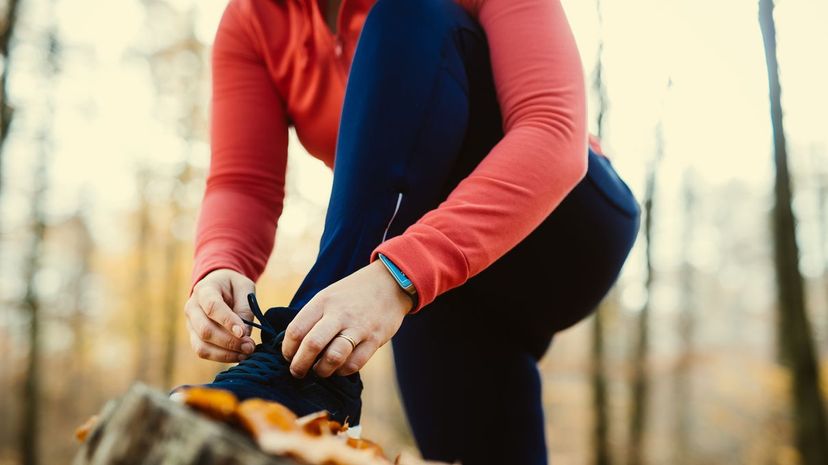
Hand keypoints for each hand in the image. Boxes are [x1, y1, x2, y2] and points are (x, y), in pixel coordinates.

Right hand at [185, 269, 256, 362]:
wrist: (219, 286)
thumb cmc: (234, 286)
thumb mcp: (245, 288)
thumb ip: (245, 308)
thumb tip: (244, 333)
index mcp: (204, 289)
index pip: (212, 307)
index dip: (228, 322)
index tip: (243, 333)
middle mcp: (192, 307)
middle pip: (205, 330)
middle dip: (229, 342)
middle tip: (250, 346)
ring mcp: (190, 324)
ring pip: (202, 346)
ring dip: (225, 354)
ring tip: (246, 353)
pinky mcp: (194, 337)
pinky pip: (204, 352)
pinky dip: (222, 357)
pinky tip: (238, 355)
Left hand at [282, 260, 411, 377]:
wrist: (390, 283)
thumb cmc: (352, 294)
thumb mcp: (328, 296)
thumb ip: (312, 318)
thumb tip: (294, 347)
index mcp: (323, 301)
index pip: (296, 330)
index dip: (287, 349)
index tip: (289, 356)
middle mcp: (339, 314)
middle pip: (312, 345)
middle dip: (299, 365)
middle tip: (297, 372)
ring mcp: (358, 327)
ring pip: (333, 357)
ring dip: (321, 371)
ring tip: (319, 371)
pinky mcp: (374, 339)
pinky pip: (354, 364)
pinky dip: (342, 371)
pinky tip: (339, 368)